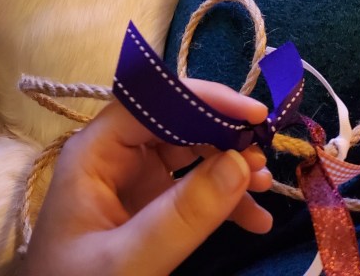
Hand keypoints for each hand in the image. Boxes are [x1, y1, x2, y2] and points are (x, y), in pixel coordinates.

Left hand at [21, 79, 272, 275]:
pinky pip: (190, 190)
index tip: (252, 114)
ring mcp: (131, 181)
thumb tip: (241, 161)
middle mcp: (113, 156)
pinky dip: (223, 200)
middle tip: (265, 155)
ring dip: (229, 167)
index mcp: (94, 151)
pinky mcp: (146, 209)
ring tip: (266, 187)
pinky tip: (254, 219)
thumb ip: (182, 216)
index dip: (201, 98)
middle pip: (174, 123)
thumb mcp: (128, 260)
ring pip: (188, 154)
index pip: (149, 102)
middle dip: (221, 135)